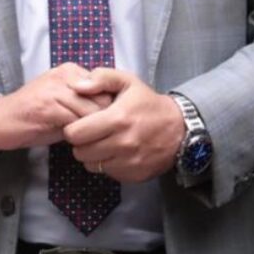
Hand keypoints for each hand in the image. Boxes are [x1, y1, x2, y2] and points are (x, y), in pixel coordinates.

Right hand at [0, 63, 114, 150]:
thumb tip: (117, 115)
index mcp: (70, 71)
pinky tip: (74, 143)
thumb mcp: (63, 103)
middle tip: (102, 138)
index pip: (108, 89)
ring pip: (93, 112)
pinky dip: (80, 136)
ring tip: (89, 142)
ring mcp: (55, 88)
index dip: (113, 111)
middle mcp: (65, 75)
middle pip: (104, 100)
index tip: (111, 127)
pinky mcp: (47, 105)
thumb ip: (85, 103)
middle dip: (106, 122)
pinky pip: (77, 122)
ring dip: (94, 132)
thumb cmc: (33, 115)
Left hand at [61, 68, 184, 183]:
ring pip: (92, 165)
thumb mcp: (126, 81)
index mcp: (117, 119)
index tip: (80, 124)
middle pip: (80, 152)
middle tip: (90, 134)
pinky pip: (108, 173)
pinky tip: (115, 152)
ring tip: (102, 142)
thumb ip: (100, 78)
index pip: (75, 133)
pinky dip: (107, 164)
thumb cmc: (148, 104)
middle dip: (81, 143)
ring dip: (92, 155)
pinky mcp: (136, 175)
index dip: (73, 128)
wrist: (180, 128)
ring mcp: (131, 162)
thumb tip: (76, 86)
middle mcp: (124, 143)